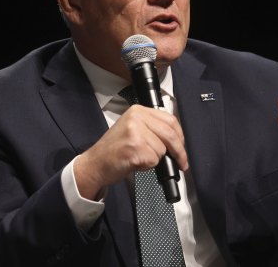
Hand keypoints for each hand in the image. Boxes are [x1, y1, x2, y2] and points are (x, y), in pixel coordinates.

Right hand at [74, 105, 188, 199]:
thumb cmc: (115, 149)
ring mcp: (135, 132)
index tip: (182, 147)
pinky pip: (154, 160)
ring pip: (162, 149)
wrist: (95, 163)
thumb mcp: (134, 129)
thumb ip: (153, 128)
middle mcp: (137, 118)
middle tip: (181, 162)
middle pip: (170, 134)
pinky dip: (148, 166)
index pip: (170, 120)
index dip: (180, 136)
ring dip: (156, 159)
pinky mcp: (134, 147)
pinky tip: (135, 162)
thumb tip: (177, 139)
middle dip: (179, 151)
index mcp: (138, 110)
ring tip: (140, 158)